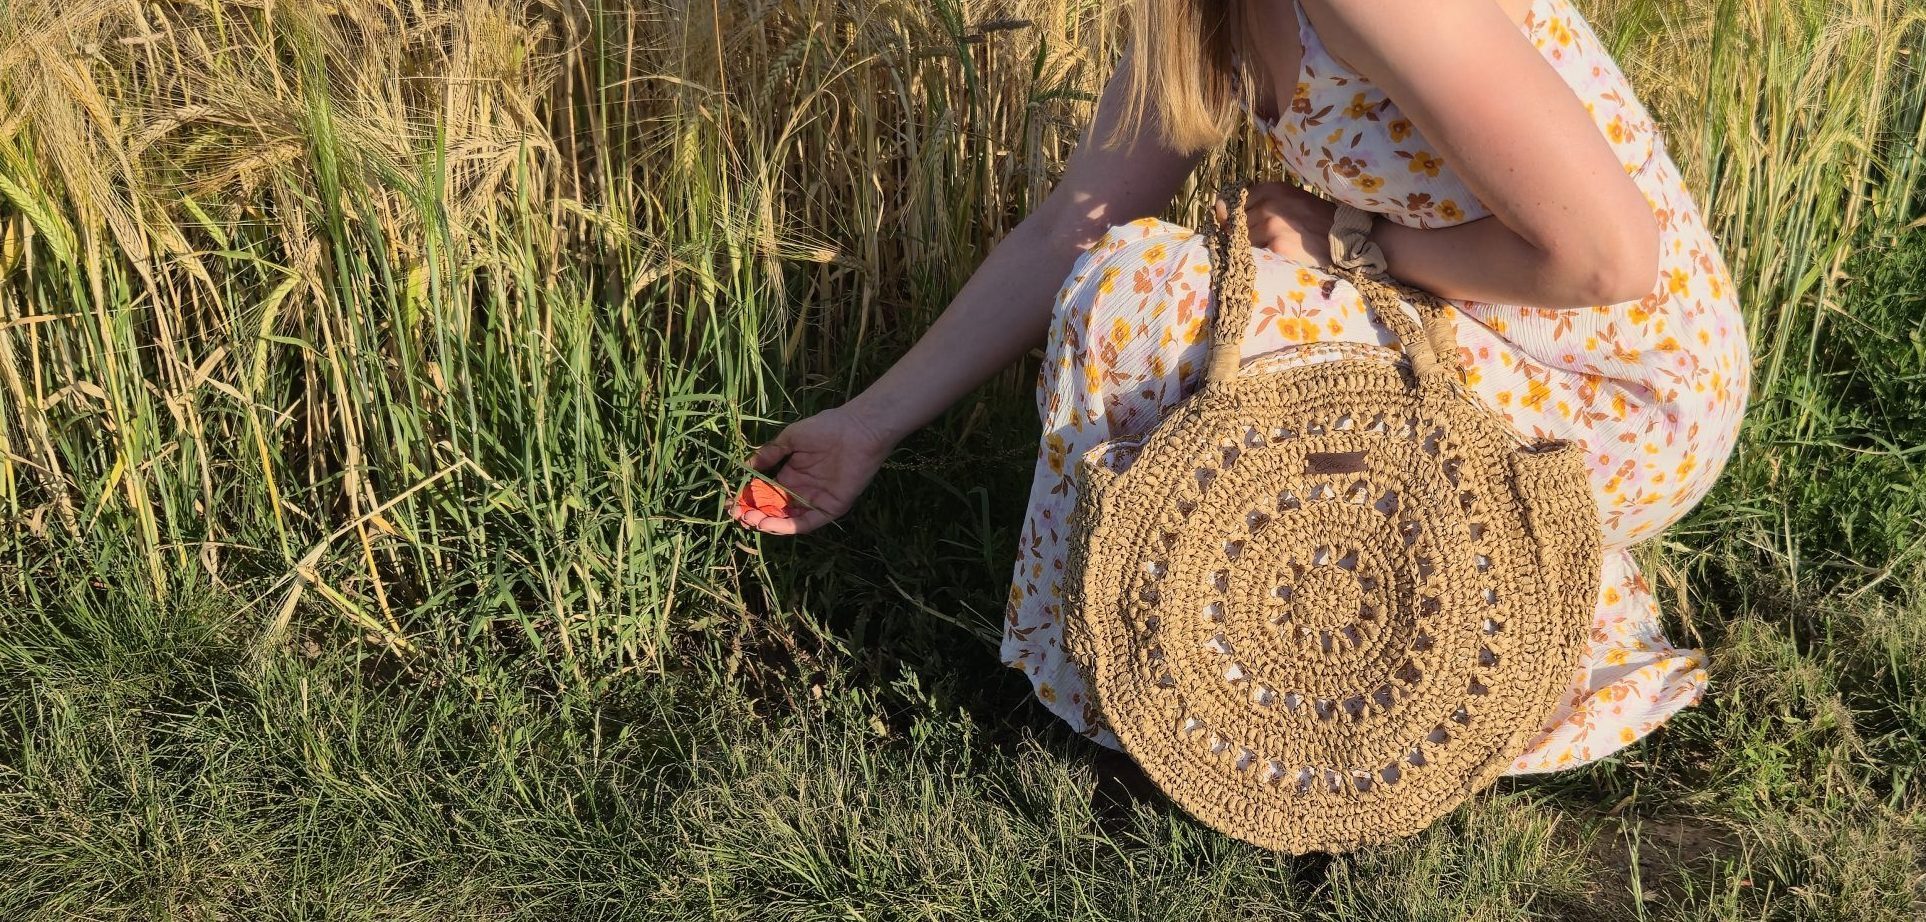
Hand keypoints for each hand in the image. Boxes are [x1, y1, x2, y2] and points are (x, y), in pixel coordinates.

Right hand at [730, 405, 897, 534]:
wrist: (857, 429)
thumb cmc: (825, 428)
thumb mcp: (790, 439)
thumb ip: (770, 454)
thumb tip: (747, 466)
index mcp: (792, 474)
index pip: (767, 493)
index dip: (749, 498)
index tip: (732, 502)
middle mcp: (802, 490)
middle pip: (775, 509)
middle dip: (755, 513)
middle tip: (737, 514)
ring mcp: (816, 500)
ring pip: (788, 519)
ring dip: (768, 522)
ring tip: (750, 520)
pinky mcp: (831, 508)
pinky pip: (807, 522)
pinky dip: (788, 526)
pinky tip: (770, 523)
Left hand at [1211, 181, 1337, 267]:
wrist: (1343, 237)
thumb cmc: (1318, 218)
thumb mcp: (1292, 199)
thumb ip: (1264, 201)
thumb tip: (1226, 210)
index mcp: (1272, 190)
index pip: (1236, 201)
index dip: (1232, 214)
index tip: (1235, 223)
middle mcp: (1269, 205)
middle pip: (1236, 222)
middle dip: (1238, 232)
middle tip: (1255, 240)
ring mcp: (1271, 226)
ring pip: (1242, 238)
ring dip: (1248, 245)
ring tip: (1265, 248)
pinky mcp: (1275, 246)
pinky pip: (1254, 252)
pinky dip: (1258, 255)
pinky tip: (1270, 256)